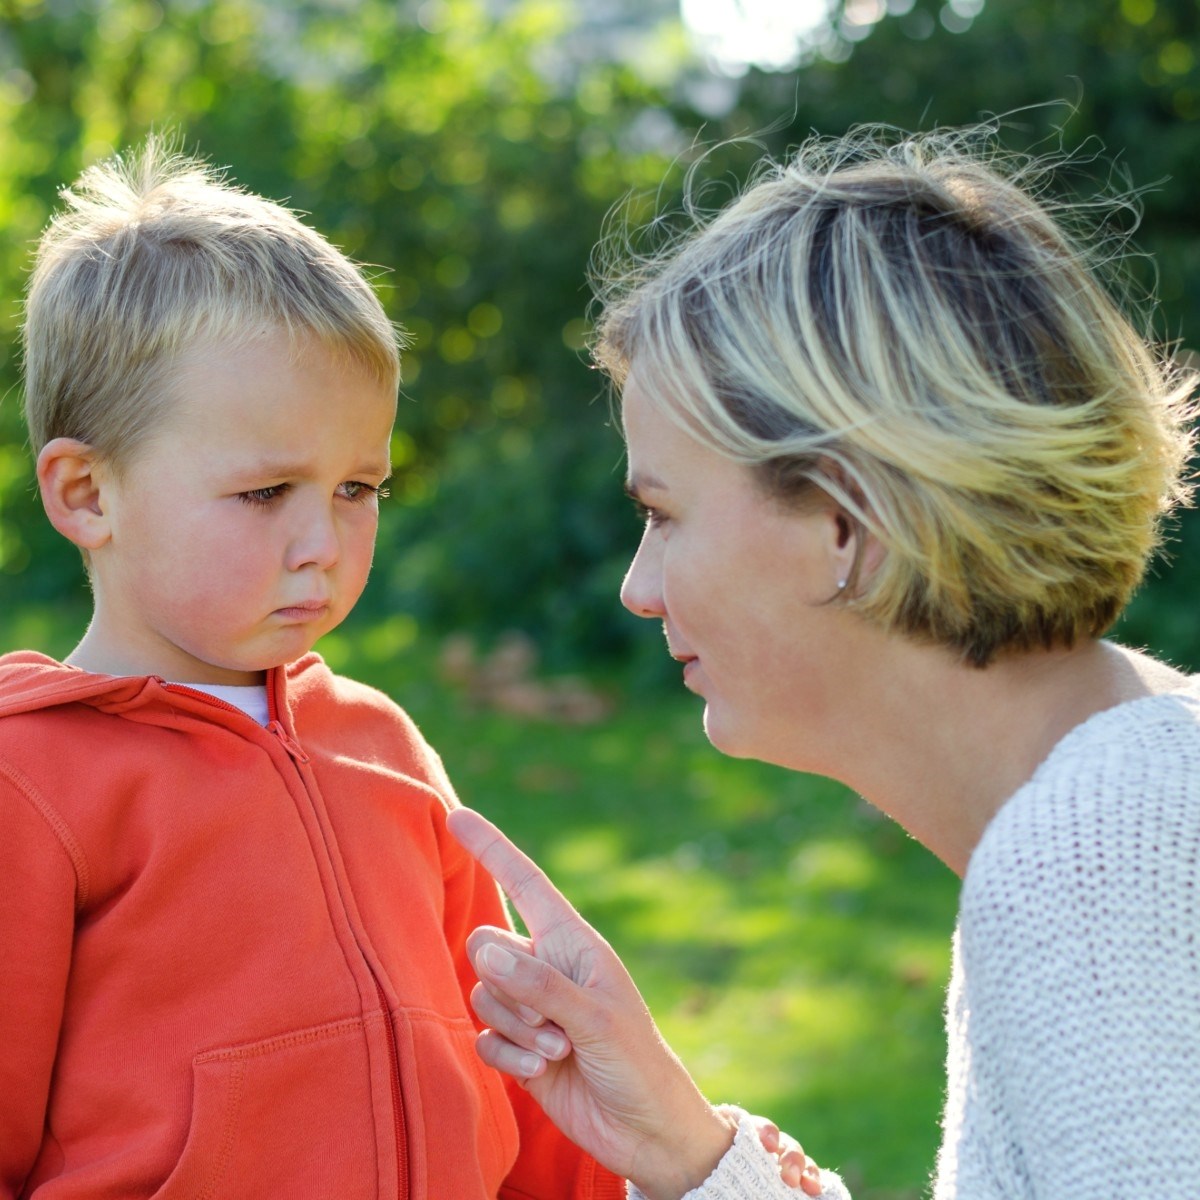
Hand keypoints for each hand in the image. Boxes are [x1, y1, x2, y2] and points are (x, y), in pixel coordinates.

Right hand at [447, 808, 820, 1197]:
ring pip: (482, 994)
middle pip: (485, 946)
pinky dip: (508, 1056)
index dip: (491, 848)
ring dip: (516, 1028)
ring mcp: (529, 1008)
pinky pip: (483, 1038)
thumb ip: (540, 984)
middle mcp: (545, 967)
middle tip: (554, 1022)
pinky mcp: (517, 1047)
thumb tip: (484, 948)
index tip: (457, 815)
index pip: (524, 883)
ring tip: (559, 1049)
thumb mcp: (596, 1018)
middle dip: (509, 987)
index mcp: (571, 942)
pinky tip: (541, 1070)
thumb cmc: (635, 1061)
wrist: (643, 1128)